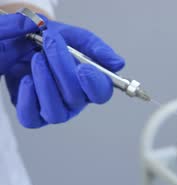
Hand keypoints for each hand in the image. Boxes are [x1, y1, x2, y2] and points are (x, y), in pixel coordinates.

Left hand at [3, 14, 124, 127]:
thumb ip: (95, 47)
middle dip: (63, 69)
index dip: (95, 84)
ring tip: (37, 58)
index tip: (84, 67)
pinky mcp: (31, 114)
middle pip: (76, 98)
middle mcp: (74, 100)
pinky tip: (27, 79)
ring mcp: (54, 109)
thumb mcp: (73, 36)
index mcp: (90, 84)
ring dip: (46, 84)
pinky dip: (29, 99)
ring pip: (55, 112)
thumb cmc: (48, 40)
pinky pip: (31, 118)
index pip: (101, 93)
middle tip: (51, 43)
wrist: (19, 39)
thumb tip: (118, 63)